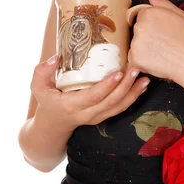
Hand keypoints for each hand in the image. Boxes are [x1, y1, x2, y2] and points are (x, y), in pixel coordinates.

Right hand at [30, 55, 149, 131]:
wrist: (52, 126)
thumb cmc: (47, 102)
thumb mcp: (37, 87)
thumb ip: (41, 72)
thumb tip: (55, 58)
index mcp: (71, 106)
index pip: (93, 96)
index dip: (107, 86)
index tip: (119, 72)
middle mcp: (86, 114)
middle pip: (110, 102)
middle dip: (126, 87)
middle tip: (136, 70)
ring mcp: (96, 117)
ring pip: (118, 108)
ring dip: (134, 93)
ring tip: (145, 79)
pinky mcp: (103, 116)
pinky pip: (120, 109)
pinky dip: (133, 98)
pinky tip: (142, 86)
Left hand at [127, 0, 183, 83]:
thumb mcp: (180, 15)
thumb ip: (163, 4)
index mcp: (149, 13)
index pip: (143, 16)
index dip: (154, 25)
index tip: (163, 33)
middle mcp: (139, 26)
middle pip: (138, 30)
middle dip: (148, 36)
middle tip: (165, 44)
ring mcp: (136, 43)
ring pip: (136, 45)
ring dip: (145, 49)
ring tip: (163, 53)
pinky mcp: (135, 58)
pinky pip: (135, 58)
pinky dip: (143, 61)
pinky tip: (158, 61)